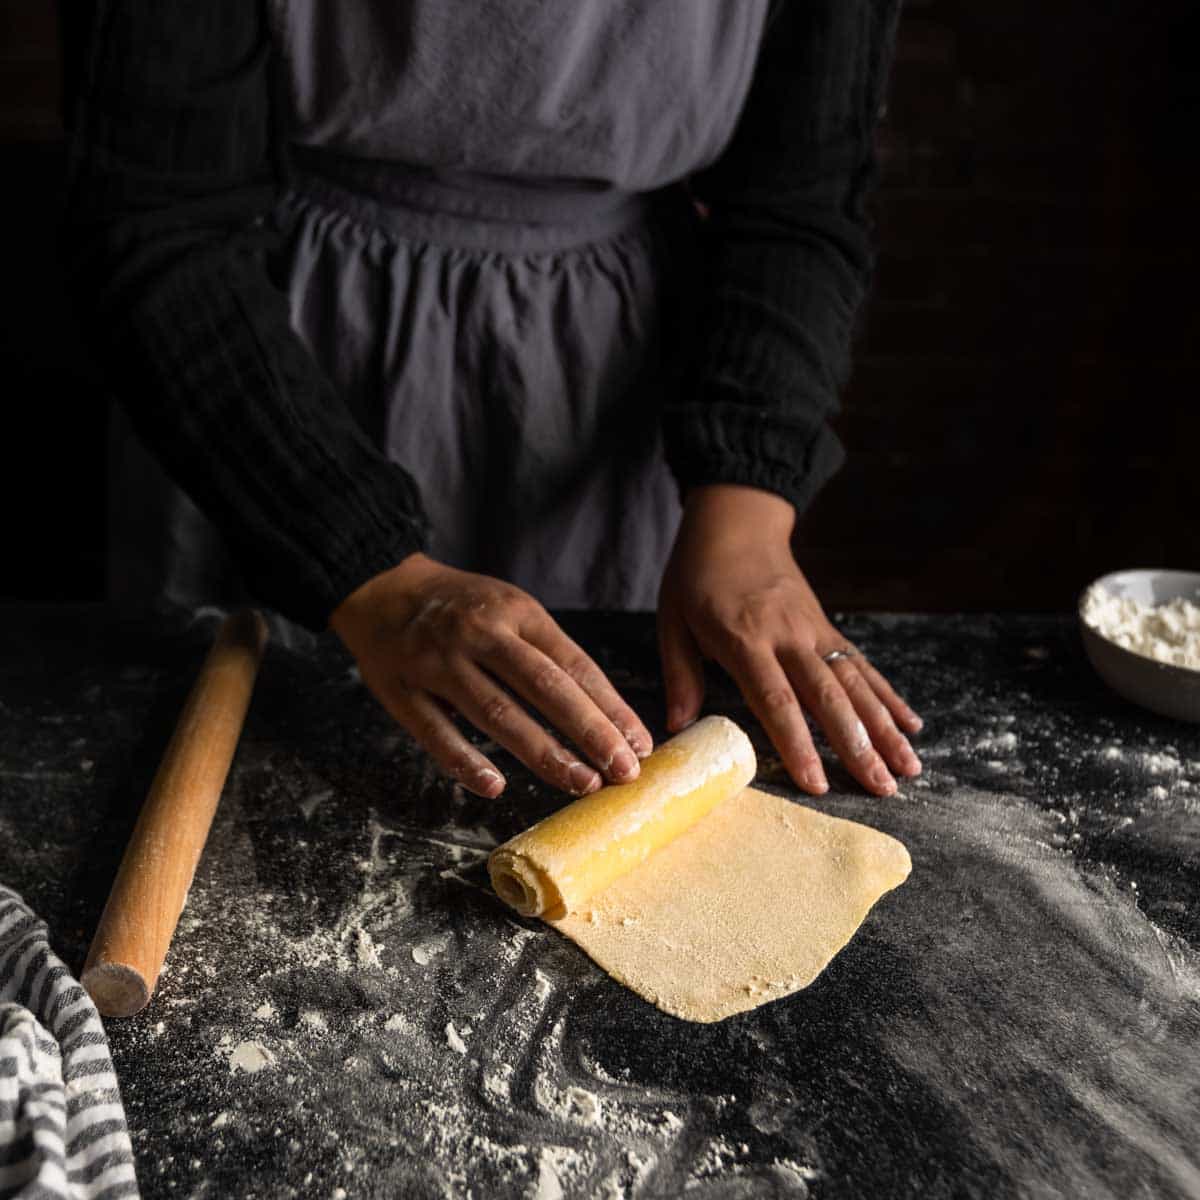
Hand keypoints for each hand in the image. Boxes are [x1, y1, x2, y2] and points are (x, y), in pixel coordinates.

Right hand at [330, 554, 652, 798]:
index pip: (573, 664)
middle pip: (543, 687)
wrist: (382, 586)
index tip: (638, 744)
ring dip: (542, 753)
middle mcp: (480, 635)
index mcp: (517, 613)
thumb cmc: (464, 608)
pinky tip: (495, 787)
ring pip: (496, 713)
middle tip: (622, 771)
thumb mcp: (513, 609)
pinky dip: (466, 761)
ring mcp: (438, 662)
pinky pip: (436, 732)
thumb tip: (605, 715)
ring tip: (581, 783)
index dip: (609, 706)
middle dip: (589, 732)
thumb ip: (551, 654)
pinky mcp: (401, 690)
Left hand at [657, 485, 922, 796]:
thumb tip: (678, 727)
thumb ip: (681, 675)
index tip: (817, 783)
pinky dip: (888, 696)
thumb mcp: (673, 621)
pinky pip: (862, 665)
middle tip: (883, 788)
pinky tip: (911, 725)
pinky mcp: (828, 627)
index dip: (798, 743)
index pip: (776, 698)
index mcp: (745, 637)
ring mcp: (814, 630)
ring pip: (856, 684)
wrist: (736, 523)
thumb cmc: (698, 576)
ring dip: (885, 728)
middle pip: (828, 697)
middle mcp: (789, 635)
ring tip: (908, 769)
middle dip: (858, 746)